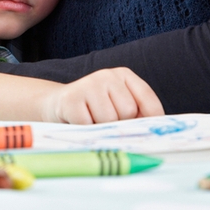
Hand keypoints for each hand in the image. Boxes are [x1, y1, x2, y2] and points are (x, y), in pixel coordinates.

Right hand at [42, 67, 164, 124]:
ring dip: (101, 128)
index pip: (150, 103)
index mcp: (125, 75)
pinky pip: (89, 124)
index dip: (150, 123)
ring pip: (109, 119)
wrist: (56, 104)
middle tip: (105, 122)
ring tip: (91, 121)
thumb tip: (153, 134)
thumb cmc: (94, 110)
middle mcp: (108, 75)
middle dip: (120, 124)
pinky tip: (79, 122)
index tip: (144, 134)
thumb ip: (138, 115)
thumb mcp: (118, 106)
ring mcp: (88, 84)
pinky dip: (86, 130)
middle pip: (128, 111)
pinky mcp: (71, 98)